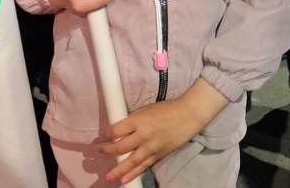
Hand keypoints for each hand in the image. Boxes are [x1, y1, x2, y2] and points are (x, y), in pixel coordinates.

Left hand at [102, 78, 228, 183]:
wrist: (187, 116)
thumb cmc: (166, 109)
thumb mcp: (146, 110)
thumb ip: (134, 120)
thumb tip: (121, 129)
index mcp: (138, 121)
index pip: (116, 130)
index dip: (108, 134)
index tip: (104, 135)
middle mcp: (143, 136)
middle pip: (121, 147)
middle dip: (109, 151)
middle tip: (101, 152)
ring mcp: (151, 148)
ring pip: (131, 162)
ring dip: (119, 170)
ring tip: (109, 176)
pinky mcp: (159, 156)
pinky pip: (144, 166)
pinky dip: (134, 173)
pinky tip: (125, 179)